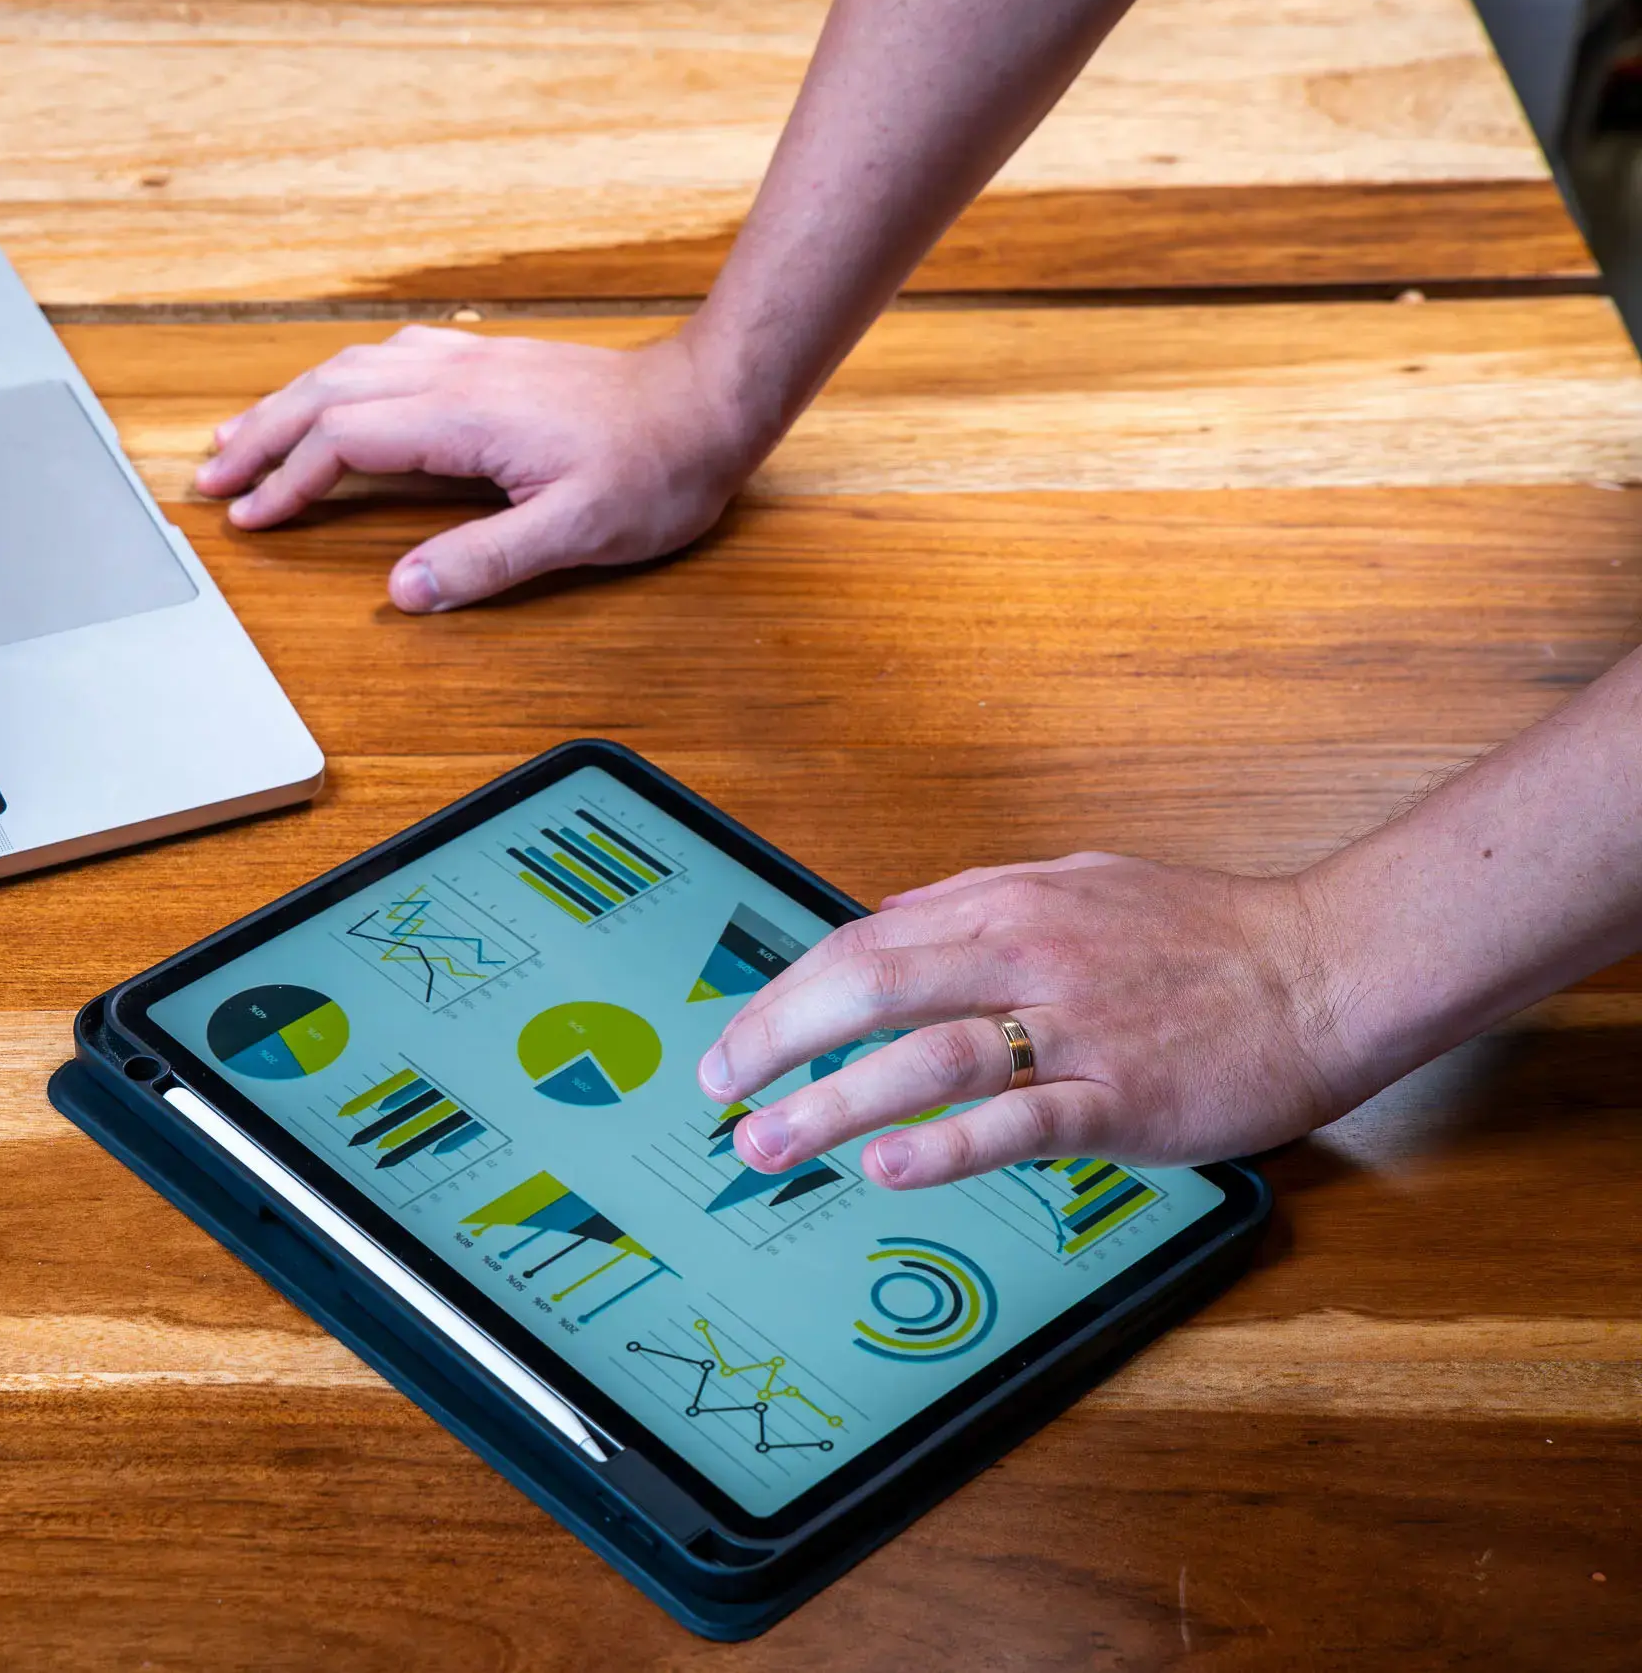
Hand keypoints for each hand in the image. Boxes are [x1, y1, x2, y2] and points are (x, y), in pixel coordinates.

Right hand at [194, 327, 772, 612]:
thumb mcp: (578, 532)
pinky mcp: (487, 361)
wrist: (711, 400)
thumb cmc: (655, 467)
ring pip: (349, 368)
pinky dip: (335, 379)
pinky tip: (328, 393)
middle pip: (325, 393)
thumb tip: (405, 591)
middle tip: (207, 478)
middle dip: (258, 435)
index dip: (288, 482)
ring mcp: (469, 361)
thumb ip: (487, 561)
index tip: (250, 519)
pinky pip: (385, 357)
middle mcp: (454, 376)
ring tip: (241, 437)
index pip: (344, 441)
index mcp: (463, 416)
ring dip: (287, 402)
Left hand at [701, 853, 1370, 1187]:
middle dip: (776, 1039)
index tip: (736, 1039)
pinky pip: (1018, 1121)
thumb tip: (882, 923)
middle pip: (868, 986)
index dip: (785, 995)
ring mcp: (1073, 1027)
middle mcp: (1026, 955)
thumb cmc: (1206, 934)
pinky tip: (888, 1166)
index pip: (861, 945)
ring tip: (766, 1141)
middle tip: (720, 1088)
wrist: (1328, 967)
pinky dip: (946, 1144)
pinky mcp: (1121, 1094)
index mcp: (1007, 904)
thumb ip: (974, 903)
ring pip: (925, 1057)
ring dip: (830, 1103)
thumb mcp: (1074, 883)